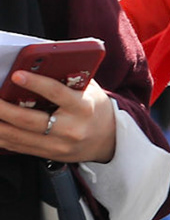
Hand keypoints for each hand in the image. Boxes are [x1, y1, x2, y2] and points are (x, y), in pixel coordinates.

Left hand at [0, 73, 119, 163]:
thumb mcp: (89, 90)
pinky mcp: (48, 155)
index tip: (16, 74)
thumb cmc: (94, 108)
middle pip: (28, 119)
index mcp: (83, 108)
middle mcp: (71, 129)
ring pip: (17, 136)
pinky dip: (0, 136)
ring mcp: (58, 145)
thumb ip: (67, 78)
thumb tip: (37, 65)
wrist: (109, 140)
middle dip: (2, 107)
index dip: (35, 83)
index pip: (57, 94)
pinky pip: (17, 146)